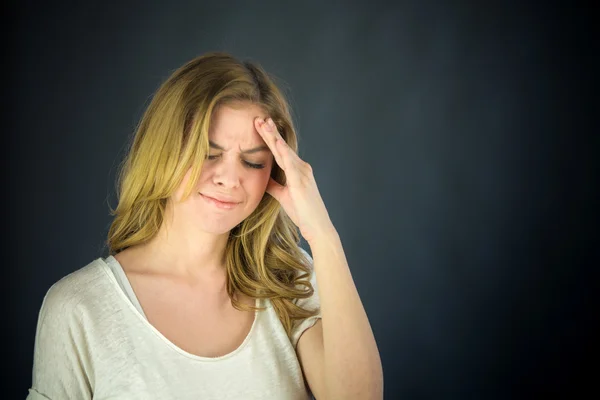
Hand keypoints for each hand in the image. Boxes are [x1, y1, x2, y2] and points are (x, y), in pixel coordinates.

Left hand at [255, 117, 334, 244]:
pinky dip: (283, 152)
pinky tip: (276, 142)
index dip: (270, 138)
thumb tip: (264, 179)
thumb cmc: (302, 212)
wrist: (316, 226)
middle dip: (270, 132)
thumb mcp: (284, 196)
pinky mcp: (301, 181)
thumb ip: (275, 185)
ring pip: (285, 151)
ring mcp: (302, 173)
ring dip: (274, 137)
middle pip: (282, 147)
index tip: (260, 126)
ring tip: (264, 124)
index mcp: (297, 170)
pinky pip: (290, 164)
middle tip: (259, 118)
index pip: (280, 151)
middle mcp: (301, 168)